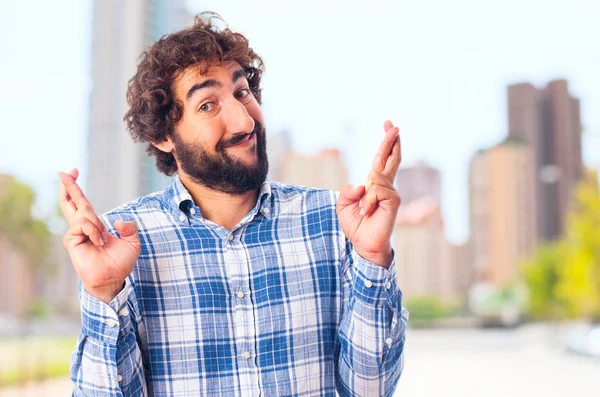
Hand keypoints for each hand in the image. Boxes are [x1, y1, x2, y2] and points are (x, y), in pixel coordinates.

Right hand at [58, 168, 140, 303]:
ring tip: (103, 240)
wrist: (113, 278)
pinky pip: (82, 225)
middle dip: (68, 185)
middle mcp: (82, 227)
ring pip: (83, 213)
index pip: (83, 202)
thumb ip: (130, 228)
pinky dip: (93, 232)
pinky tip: (98, 242)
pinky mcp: (71, 241)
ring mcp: (75, 233)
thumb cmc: (121, 263)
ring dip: (96, 224)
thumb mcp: (132, 242)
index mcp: (94, 224)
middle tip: (63, 171)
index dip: (76, 188)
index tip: (73, 171)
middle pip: (71, 201)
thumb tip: (117, 221)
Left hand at [336, 120, 401, 267]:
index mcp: (374, 184)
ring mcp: (391, 192)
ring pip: (375, 177)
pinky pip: (376, 191)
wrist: (363, 243)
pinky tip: (367, 212)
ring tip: (363, 211)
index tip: (388, 124)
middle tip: (393, 125)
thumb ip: (348, 190)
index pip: (382, 158)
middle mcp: (385, 185)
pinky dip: (367, 202)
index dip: (385, 142)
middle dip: (391, 140)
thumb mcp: (343, 204)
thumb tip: (362, 185)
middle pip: (391, 158)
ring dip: (364, 196)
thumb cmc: (356, 224)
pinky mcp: (393, 200)